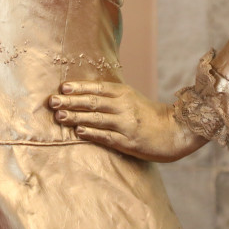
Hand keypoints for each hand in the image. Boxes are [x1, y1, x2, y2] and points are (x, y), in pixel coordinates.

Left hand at [49, 80, 207, 162]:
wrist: (175, 130)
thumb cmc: (149, 114)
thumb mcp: (132, 98)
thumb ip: (112, 96)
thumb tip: (85, 93)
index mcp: (123, 93)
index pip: (96, 88)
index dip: (79, 87)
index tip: (62, 88)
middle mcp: (123, 106)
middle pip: (92, 102)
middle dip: (70, 101)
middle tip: (52, 101)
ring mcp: (125, 124)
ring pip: (96, 119)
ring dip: (76, 117)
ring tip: (59, 116)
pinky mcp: (127, 141)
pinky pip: (106, 136)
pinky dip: (91, 133)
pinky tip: (78, 132)